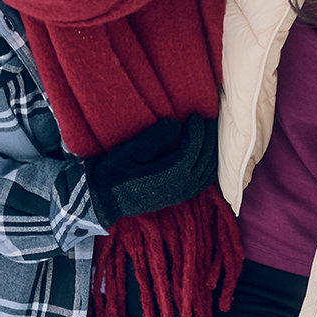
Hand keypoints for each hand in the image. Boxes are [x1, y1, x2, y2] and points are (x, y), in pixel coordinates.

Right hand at [84, 114, 218, 223]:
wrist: (104, 199)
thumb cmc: (112, 173)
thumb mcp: (126, 153)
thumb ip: (151, 140)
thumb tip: (175, 124)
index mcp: (167, 177)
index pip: (192, 151)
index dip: (197, 133)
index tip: (194, 117)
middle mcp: (179, 188)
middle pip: (204, 160)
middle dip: (209, 138)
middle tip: (209, 118)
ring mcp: (181, 194)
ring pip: (208, 171)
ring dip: (212, 151)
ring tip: (210, 132)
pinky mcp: (180, 196)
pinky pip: (204, 180)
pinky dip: (209, 164)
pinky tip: (207, 152)